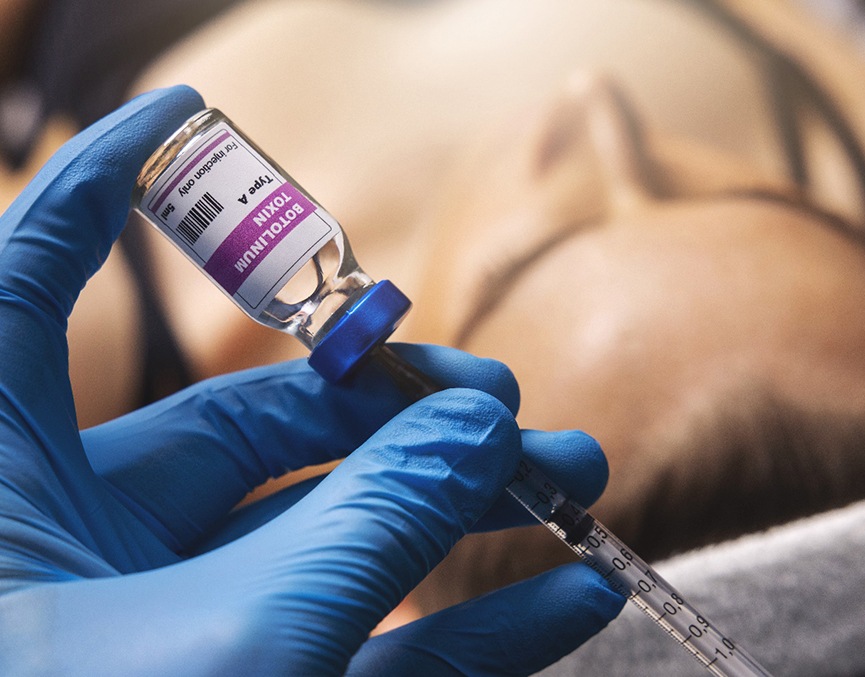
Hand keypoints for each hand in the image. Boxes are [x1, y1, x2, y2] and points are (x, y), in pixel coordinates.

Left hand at [0, 87, 622, 675]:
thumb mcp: (236, 633)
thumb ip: (362, 524)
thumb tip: (474, 429)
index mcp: (19, 491)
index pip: (32, 287)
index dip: (98, 187)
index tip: (183, 113)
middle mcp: (94, 543)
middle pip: (259, 423)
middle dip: (398, 407)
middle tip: (505, 402)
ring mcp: (182, 625)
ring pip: (337, 535)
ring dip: (460, 509)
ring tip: (571, 480)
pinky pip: (371, 642)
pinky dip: (466, 625)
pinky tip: (561, 599)